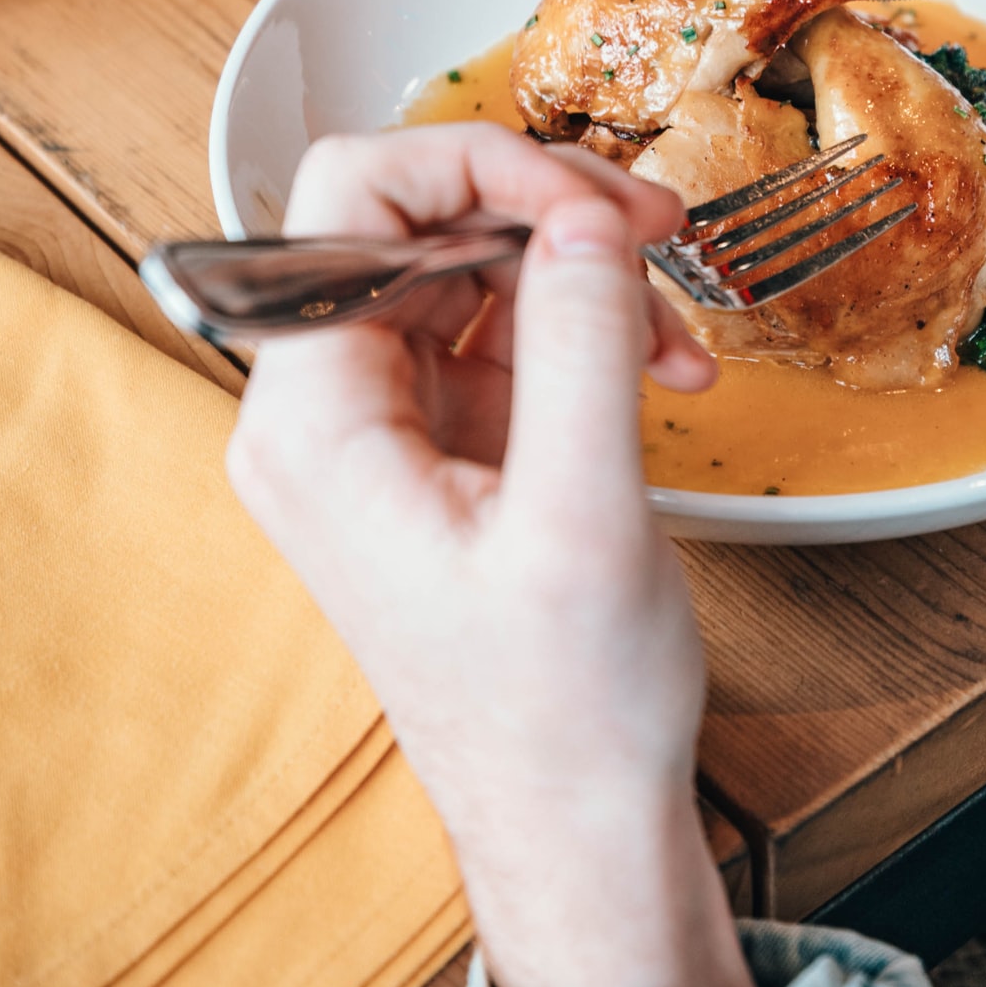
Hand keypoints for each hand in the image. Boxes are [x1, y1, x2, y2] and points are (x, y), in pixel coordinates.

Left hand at [226, 124, 756, 986]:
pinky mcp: (444, 452)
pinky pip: (506, 337)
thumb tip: (585, 217)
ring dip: (582, 277)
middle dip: (544, 212)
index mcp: (313, 425)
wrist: (576, 820)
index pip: (350, 202)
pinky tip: (660, 371)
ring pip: (470, 272)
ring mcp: (384, 433)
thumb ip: (581, 345)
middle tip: (653, 230)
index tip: (585, 200)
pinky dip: (588, 333)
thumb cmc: (559, 711)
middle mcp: (326, 417)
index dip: (474, 166)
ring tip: (671, 331)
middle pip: (414, 223)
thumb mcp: (583, 517)